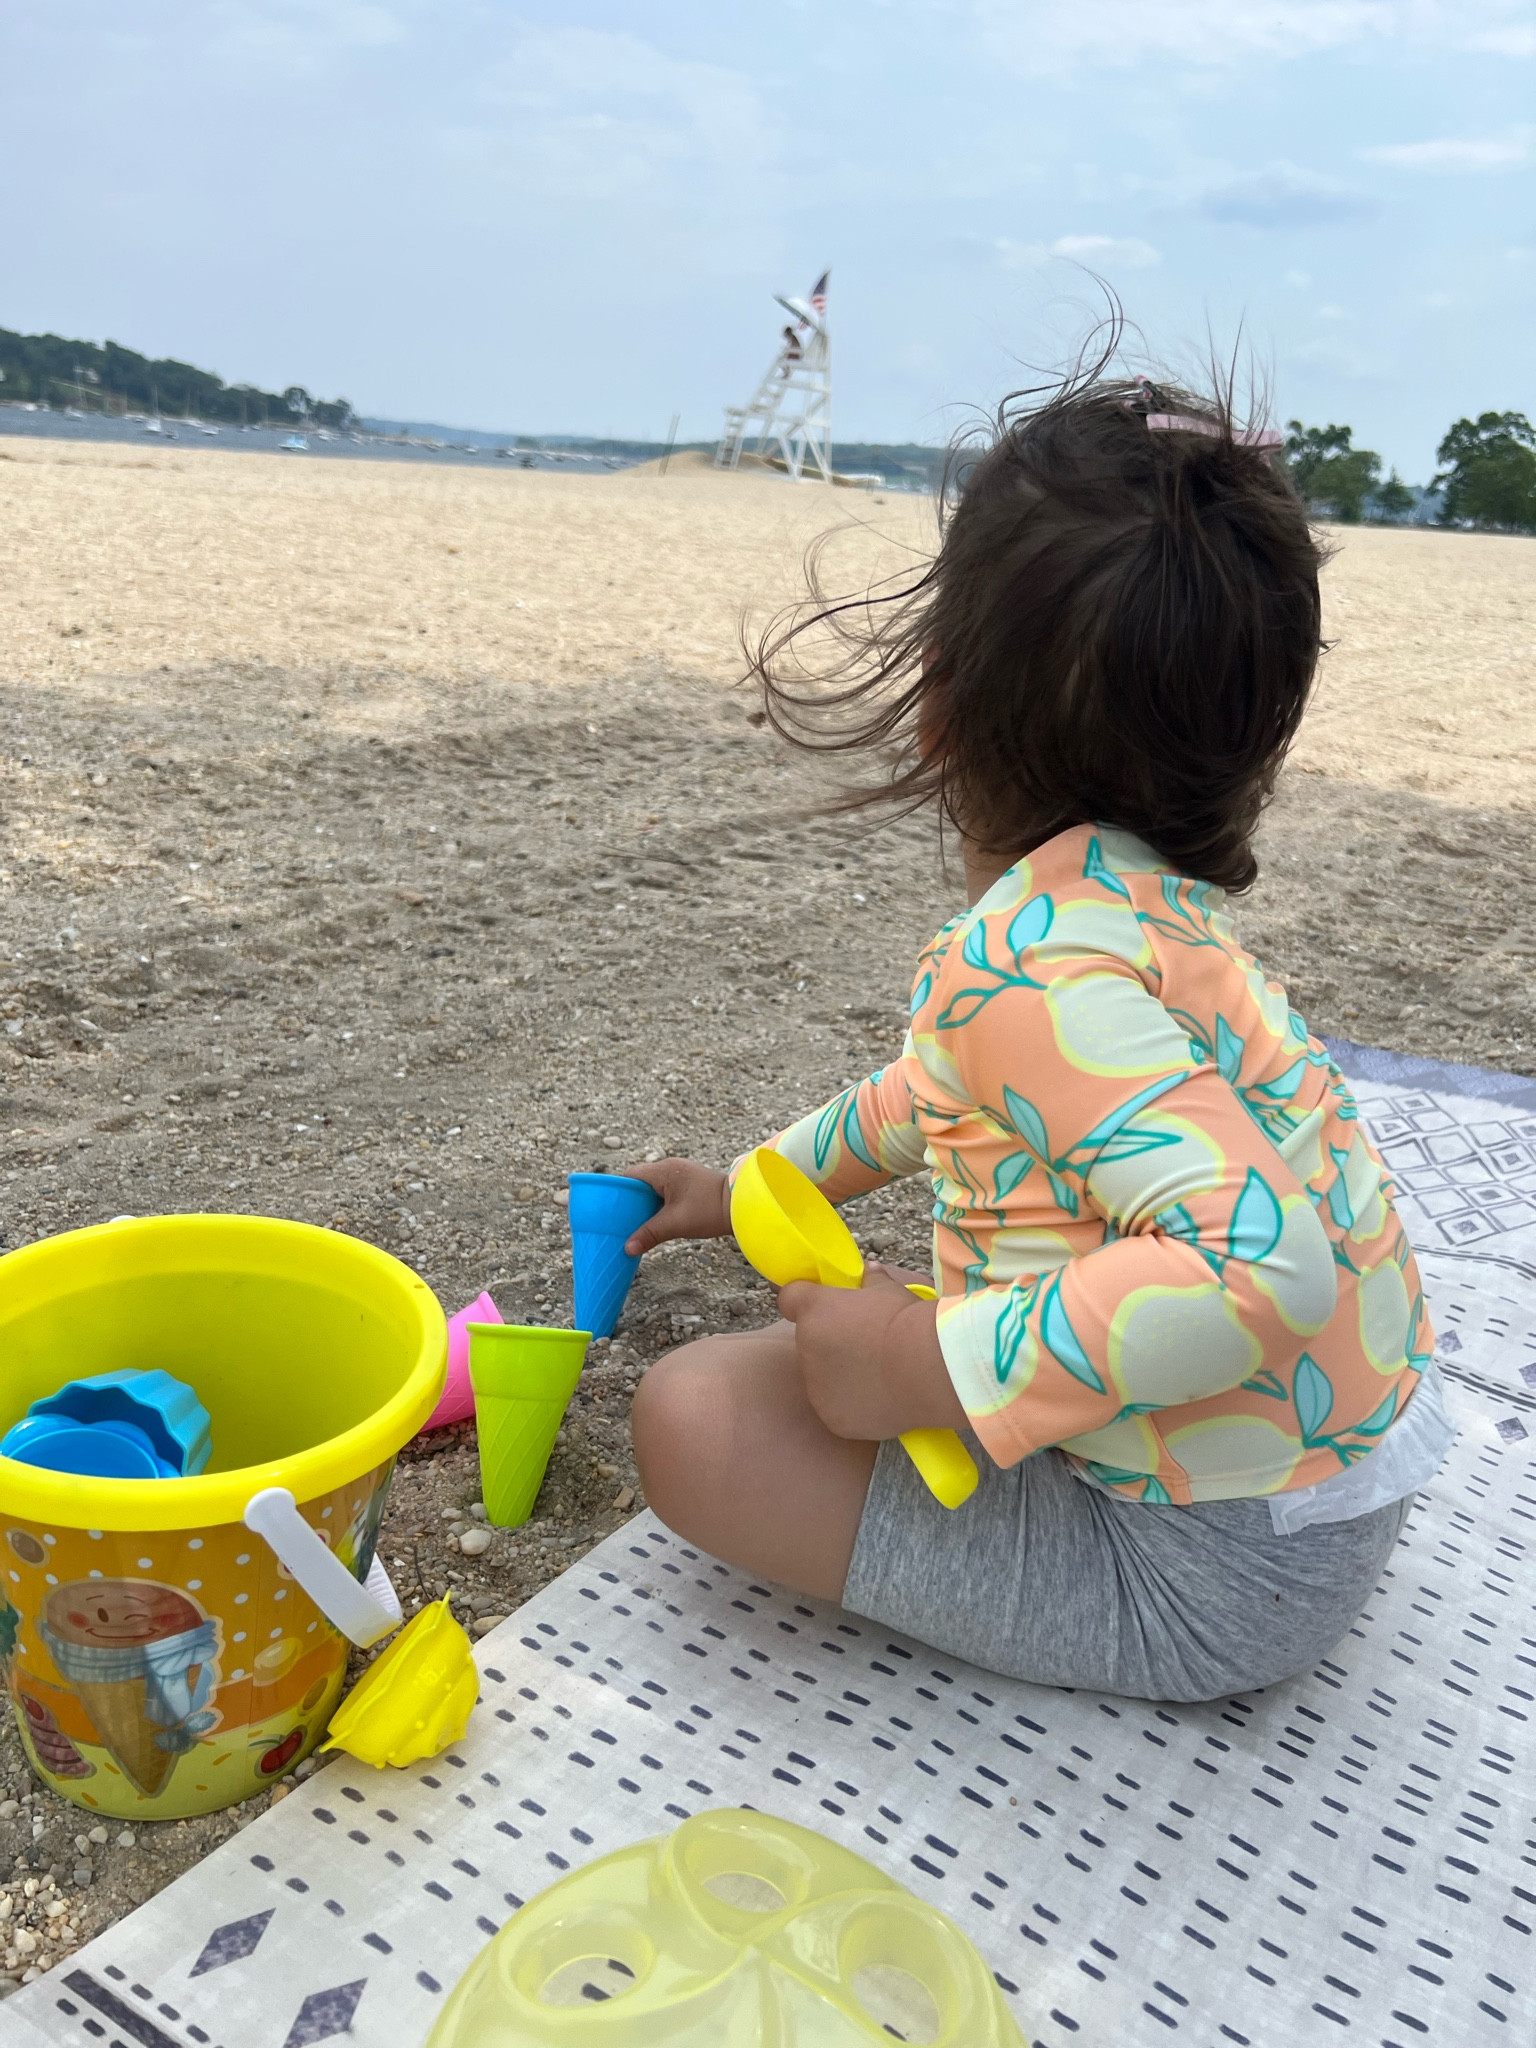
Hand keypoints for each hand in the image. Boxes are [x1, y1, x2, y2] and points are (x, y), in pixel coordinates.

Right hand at [621, 1157, 731, 1254]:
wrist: (742, 1206)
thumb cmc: (709, 1209)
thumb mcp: (676, 1224)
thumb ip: (650, 1234)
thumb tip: (626, 1248)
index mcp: (664, 1171)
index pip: (630, 1176)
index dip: (619, 1192)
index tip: (611, 1209)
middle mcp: (670, 1168)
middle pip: (640, 1183)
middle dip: (631, 1201)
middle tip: (622, 1221)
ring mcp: (680, 1175)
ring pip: (653, 1189)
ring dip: (645, 1204)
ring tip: (637, 1223)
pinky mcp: (688, 1184)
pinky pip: (664, 1192)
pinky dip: (657, 1204)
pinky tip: (656, 1220)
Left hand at [778, 1269, 966, 1440]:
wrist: (926, 1369)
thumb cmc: (907, 1322)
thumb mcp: (889, 1291)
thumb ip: (872, 1280)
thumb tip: (870, 1270)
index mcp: (814, 1310)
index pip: (789, 1298)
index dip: (804, 1299)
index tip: (823, 1305)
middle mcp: (805, 1348)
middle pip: (809, 1342)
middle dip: (829, 1341)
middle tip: (864, 1343)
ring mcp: (816, 1387)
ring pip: (821, 1378)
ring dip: (840, 1374)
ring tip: (878, 1373)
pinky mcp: (831, 1417)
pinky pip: (836, 1408)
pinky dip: (852, 1404)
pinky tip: (879, 1398)